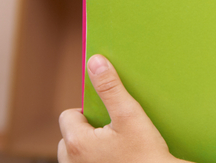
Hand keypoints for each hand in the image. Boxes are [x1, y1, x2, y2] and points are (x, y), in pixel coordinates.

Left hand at [58, 55, 178, 162]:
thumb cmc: (146, 154)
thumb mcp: (131, 115)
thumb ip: (111, 88)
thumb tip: (95, 62)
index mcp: (77, 143)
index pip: (69, 115)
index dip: (89, 111)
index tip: (110, 117)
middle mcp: (71, 162)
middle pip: (70, 135)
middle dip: (88, 130)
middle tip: (115, 132)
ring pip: (74, 152)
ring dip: (90, 147)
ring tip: (116, 147)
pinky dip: (95, 160)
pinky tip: (116, 158)